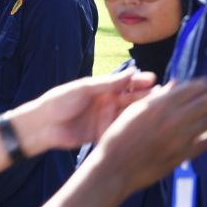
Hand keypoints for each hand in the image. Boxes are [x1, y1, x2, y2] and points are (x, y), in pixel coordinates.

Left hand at [11, 69, 154, 153]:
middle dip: (146, 97)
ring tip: (158, 112)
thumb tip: (131, 72)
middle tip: (163, 96)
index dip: (140, 81)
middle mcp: (107, 102)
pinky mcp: (103, 134)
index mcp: (102, 88)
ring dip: (142, 113)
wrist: (43, 125)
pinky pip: (120, 130)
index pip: (126, 83)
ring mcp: (106, 119)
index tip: (154, 80)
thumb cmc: (59, 100)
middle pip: (131, 99)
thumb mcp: (84, 88)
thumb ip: (107, 83)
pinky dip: (132, 129)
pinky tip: (146, 129)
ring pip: (129, 115)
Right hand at [93, 78, 206, 193]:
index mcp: (160, 105)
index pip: (194, 88)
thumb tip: (178, 84)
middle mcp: (173, 120)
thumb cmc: (120, 135)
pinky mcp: (184, 155)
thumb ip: (159, 96)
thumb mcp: (135, 109)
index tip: (205, 84)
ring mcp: (181, 139)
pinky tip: (204, 132)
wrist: (115, 166)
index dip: (203, 84)